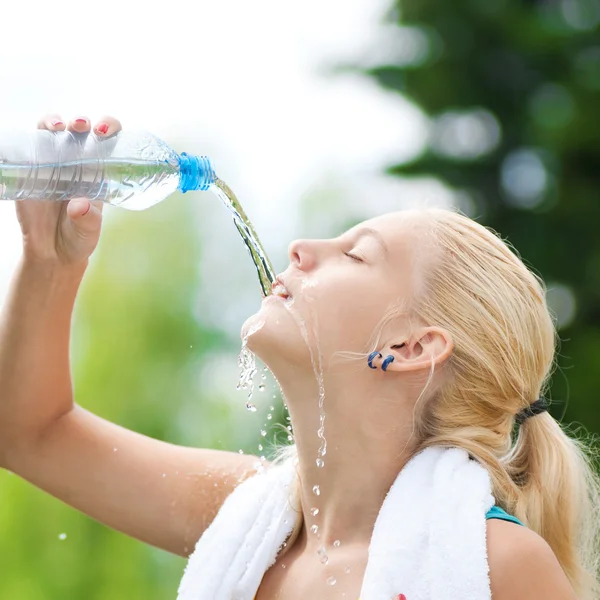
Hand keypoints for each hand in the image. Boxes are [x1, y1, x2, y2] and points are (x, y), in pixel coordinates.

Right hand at [15, 114, 121, 267]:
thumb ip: (88, 218)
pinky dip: (29, 138)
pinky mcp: (30, 170)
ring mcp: (52, 163)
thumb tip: (79, 205)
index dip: (109, 127)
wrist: (52, 252)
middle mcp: (77, 162)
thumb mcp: (89, 231)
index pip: (108, 141)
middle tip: (80, 126)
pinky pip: (28, 147)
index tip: (105, 130)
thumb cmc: (79, 238)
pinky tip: (31, 139)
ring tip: (57, 127)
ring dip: (53, 121)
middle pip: (80, 129)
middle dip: (82, 121)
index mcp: (99, 172)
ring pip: (52, 131)